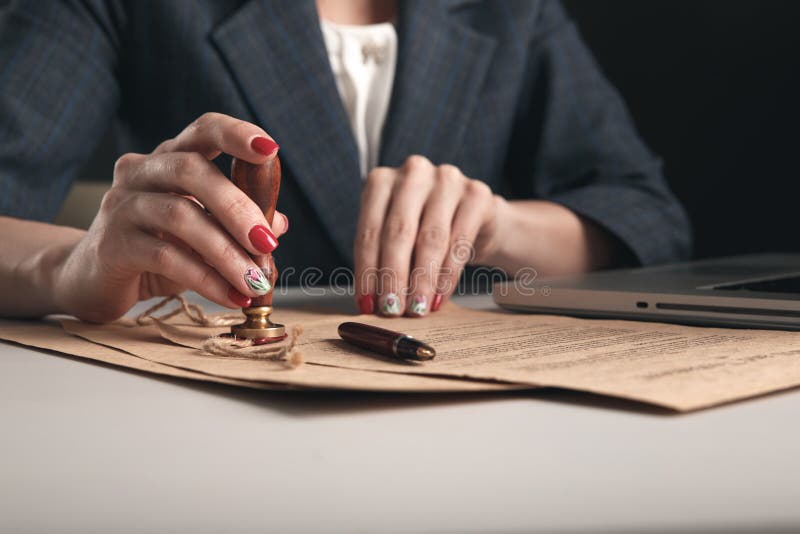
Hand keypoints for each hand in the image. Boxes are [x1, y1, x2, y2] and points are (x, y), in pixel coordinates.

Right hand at [53, 113, 288, 322]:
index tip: (271, 149)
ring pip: (181, 216)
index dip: (236, 134)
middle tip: (267, 243)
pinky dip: (206, 279)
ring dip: (227, 253)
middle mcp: (141, 172)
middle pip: (192, 170)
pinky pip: (166, 257)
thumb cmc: (157, 249)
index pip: (203, 130)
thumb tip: (279, 223)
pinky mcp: (112, 244)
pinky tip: (229, 296)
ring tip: (254, 282)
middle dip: (237, 207)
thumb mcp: (204, 234)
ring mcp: (122, 205)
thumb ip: (237, 224)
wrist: (93, 280)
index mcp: (169, 158)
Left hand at [353, 156, 500, 316]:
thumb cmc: (425, 230)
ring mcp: (447, 179)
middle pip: (398, 232)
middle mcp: (413, 173)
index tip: (366, 304)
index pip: (368, 231)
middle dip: (394, 278)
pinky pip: (459, 242)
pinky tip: (439, 297)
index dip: (367, 271)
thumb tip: (369, 303)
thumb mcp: (396, 238)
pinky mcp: (476, 194)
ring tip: (417, 308)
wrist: (474, 219)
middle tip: (392, 310)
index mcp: (381, 181)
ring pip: (430, 239)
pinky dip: (447, 276)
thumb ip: (381, 260)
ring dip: (421, 281)